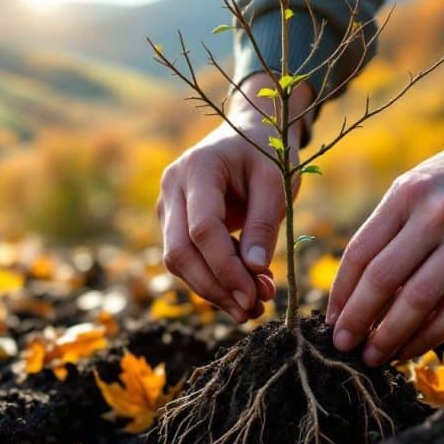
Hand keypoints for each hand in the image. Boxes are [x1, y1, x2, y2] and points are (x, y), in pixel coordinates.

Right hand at [158, 73, 312, 321]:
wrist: (250, 132)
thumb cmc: (267, 152)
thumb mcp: (276, 182)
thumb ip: (265, 224)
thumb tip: (255, 272)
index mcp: (197, 169)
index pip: (202, 229)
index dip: (226, 268)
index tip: (254, 295)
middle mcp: (172, 187)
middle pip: (180, 252)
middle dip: (215, 288)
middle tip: (252, 311)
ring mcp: (167, 205)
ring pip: (178, 261)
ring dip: (213, 291)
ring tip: (254, 307)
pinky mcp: (172, 222)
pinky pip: (186, 259)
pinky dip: (212, 280)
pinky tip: (242, 292)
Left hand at [326, 109, 443, 365]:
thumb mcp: (414, 189)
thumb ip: (387, 232)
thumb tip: (353, 293)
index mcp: (405, 195)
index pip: (360, 252)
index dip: (341, 292)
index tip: (330, 321)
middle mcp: (435, 214)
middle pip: (383, 279)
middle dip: (358, 319)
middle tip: (343, 346)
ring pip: (419, 300)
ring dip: (390, 336)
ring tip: (373, 357)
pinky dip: (430, 335)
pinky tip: (412, 349)